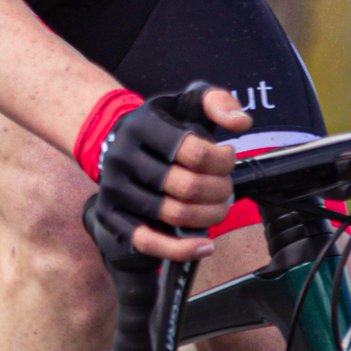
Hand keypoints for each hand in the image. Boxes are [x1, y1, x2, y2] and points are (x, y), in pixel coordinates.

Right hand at [87, 84, 250, 268]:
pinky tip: (204, 246)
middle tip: (227, 187)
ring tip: (219, 207)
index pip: (194, 151)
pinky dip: (179, 249)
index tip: (229, 159)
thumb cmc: (161, 125)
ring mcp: (113, 188)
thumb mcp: (188, 101)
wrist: (114, 139)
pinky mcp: (109, 215)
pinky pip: (146, 241)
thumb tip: (241, 123)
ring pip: (172, 214)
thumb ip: (219, 102)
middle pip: (187, 186)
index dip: (223, 161)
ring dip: (209, 216)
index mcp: (142, 125)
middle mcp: (122, 157)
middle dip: (220, 191)